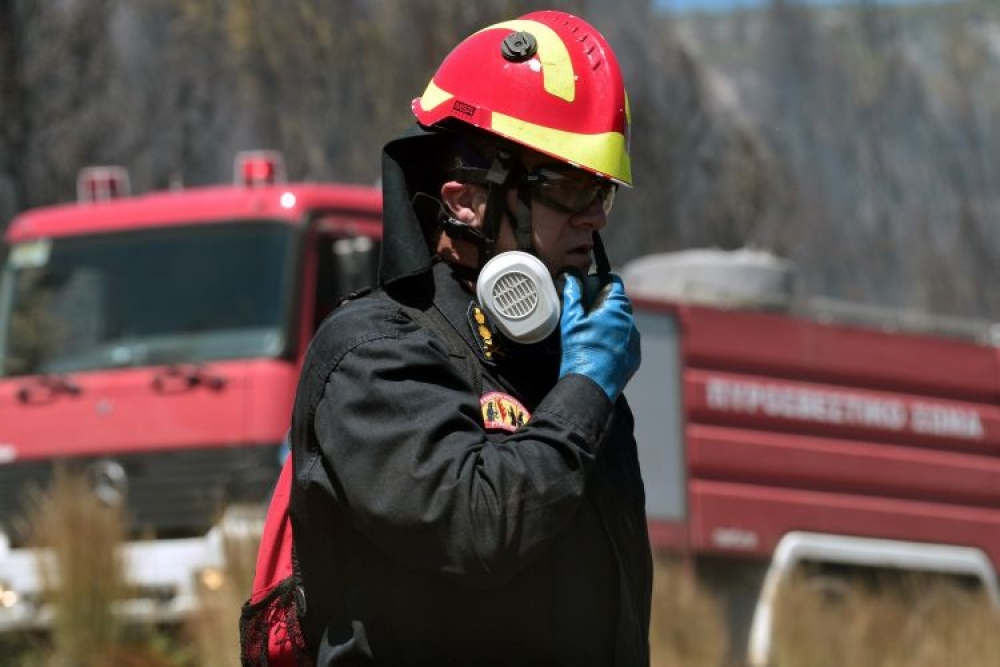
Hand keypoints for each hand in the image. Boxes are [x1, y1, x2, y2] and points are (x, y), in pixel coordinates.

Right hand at [558, 272, 640, 401]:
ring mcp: (634, 339)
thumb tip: (571, 277)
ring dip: (611, 324)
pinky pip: (627, 341)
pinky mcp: (635, 355)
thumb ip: (573, 295)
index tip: (591, 288)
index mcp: (615, 307)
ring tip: (592, 335)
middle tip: (586, 313)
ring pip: (623, 323)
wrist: (591, 386)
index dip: (601, 282)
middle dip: (605, 304)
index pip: (614, 282)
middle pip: (619, 303)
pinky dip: (616, 341)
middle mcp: (629, 321)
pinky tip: (600, 350)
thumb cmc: (580, 352)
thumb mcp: (570, 321)